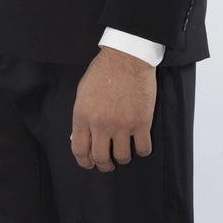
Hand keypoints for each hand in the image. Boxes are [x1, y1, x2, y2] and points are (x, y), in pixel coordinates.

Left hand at [70, 47, 155, 170]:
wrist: (127, 57)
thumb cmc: (103, 72)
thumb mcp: (82, 93)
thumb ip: (81, 116)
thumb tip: (80, 137)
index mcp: (83, 116)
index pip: (80, 150)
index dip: (85, 162)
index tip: (90, 163)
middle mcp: (101, 124)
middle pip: (101, 158)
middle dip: (105, 165)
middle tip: (109, 163)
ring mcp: (123, 125)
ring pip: (123, 156)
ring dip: (123, 158)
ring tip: (124, 152)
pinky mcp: (142, 122)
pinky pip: (143, 148)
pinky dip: (142, 151)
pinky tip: (140, 145)